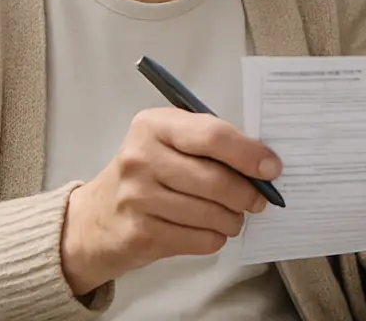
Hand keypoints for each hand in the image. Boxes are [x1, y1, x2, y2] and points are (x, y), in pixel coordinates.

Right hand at [60, 108, 280, 294]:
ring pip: (211, 213)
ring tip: (232, 217)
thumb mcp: (166, 143)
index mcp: (153, 125)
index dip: (248, 153)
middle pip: (215, 179)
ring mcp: (138, 198)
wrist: (93, 220)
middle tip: (258, 200)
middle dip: (248, 193)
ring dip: (232, 219)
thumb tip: (262, 164)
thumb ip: (208, 144)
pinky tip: (210, 231)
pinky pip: (199, 239)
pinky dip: (215, 238)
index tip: (272, 167)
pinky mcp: (141, 234)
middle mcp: (141, 158)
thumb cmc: (144, 175)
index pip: (212, 135)